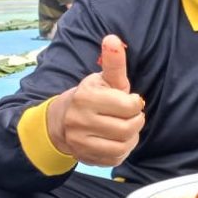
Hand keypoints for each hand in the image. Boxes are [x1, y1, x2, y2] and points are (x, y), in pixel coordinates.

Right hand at [46, 35, 145, 166]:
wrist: (62, 120)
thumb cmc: (92, 97)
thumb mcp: (103, 79)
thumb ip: (113, 62)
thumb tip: (113, 39)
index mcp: (86, 97)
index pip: (129, 106)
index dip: (134, 103)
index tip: (129, 100)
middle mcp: (79, 120)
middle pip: (128, 128)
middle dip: (135, 121)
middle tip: (129, 115)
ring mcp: (80, 141)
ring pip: (123, 145)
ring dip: (131, 137)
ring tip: (124, 127)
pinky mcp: (85, 157)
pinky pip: (116, 158)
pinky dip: (123, 150)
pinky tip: (117, 140)